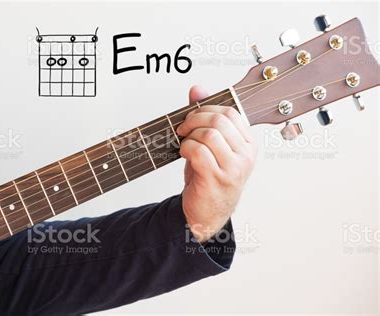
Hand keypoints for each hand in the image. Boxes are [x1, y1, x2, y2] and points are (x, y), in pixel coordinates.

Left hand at [177, 86, 257, 242]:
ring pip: (209, 135)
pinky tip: (184, 154)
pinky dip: (185, 148)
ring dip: (189, 136)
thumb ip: (205, 117)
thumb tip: (197, 89)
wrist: (205, 214)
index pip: (231, 113)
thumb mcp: (209, 146)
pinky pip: (198, 151)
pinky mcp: (216, 179)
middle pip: (220, 121)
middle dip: (194, 119)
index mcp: (248, 144)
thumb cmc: (208, 178)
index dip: (207, 109)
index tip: (192, 117)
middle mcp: (245, 156)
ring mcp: (233, 169)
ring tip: (184, 144)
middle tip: (182, 128)